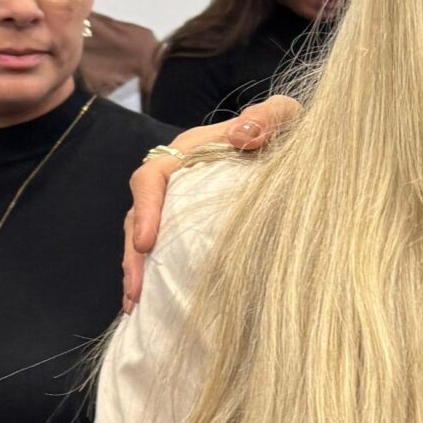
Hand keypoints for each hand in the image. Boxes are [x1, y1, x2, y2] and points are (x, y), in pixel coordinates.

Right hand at [124, 97, 299, 309]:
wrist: (289, 144)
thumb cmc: (281, 128)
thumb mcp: (281, 116)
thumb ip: (267, 117)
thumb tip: (245, 135)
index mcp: (188, 153)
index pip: (152, 177)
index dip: (145, 209)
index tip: (146, 243)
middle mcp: (176, 180)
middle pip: (139, 217)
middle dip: (133, 255)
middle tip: (136, 291)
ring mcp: (180, 206)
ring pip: (146, 239)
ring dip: (140, 272)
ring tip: (136, 306)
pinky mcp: (191, 226)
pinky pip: (167, 251)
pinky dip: (159, 276)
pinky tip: (156, 305)